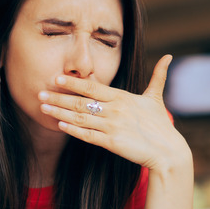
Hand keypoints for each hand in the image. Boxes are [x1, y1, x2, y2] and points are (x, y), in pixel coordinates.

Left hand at [38, 54, 190, 170]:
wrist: (167, 151)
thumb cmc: (161, 126)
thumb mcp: (157, 98)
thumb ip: (158, 77)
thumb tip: (169, 57)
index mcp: (122, 97)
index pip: (92, 86)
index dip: (73, 82)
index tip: (56, 78)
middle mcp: (114, 110)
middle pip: (81, 101)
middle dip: (59, 97)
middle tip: (40, 93)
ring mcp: (112, 126)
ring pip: (80, 118)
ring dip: (60, 112)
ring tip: (43, 108)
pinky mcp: (111, 142)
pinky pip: (87, 135)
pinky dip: (72, 130)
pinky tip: (60, 125)